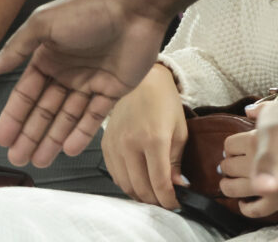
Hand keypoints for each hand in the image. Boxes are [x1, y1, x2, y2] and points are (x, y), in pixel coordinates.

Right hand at [0, 0, 168, 167]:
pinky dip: (81, 133)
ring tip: (39, 161)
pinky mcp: (113, 90)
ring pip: (66, 118)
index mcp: (46, 57)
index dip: (13, 117)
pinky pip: (94, 118)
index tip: (2, 138)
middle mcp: (65, 73)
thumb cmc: (86, 10)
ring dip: (52, 139)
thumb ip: (17, 48)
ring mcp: (89, 83)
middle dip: (30, 135)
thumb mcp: (43, 24)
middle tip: (17, 157)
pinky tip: (68, 148)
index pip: (25, 94)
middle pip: (44, 111)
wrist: (133, 8)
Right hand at [101, 63, 186, 208]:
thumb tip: (177, 187)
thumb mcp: (179, 132)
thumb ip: (175, 162)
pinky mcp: (105, 143)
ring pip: (125, 185)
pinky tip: (138, 180)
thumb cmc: (164, 103)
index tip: (178, 203)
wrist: (141, 82)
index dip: (171, 200)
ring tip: (153, 192)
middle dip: (157, 201)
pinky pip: (114, 174)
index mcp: (153, 140)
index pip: (160, 183)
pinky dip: (126, 183)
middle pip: (141, 188)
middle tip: (167, 200)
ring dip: (141, 194)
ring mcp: (114, 144)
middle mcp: (129, 144)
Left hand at [222, 106, 277, 218]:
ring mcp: (267, 185)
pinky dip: (246, 208)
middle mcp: (258, 163)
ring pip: (232, 187)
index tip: (233, 150)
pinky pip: (254, 210)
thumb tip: (250, 111)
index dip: (231, 148)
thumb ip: (264, 110)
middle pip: (227, 166)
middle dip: (228, 166)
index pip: (229, 145)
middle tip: (233, 166)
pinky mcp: (277, 201)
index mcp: (257, 140)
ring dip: (229, 186)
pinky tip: (244, 202)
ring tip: (231, 183)